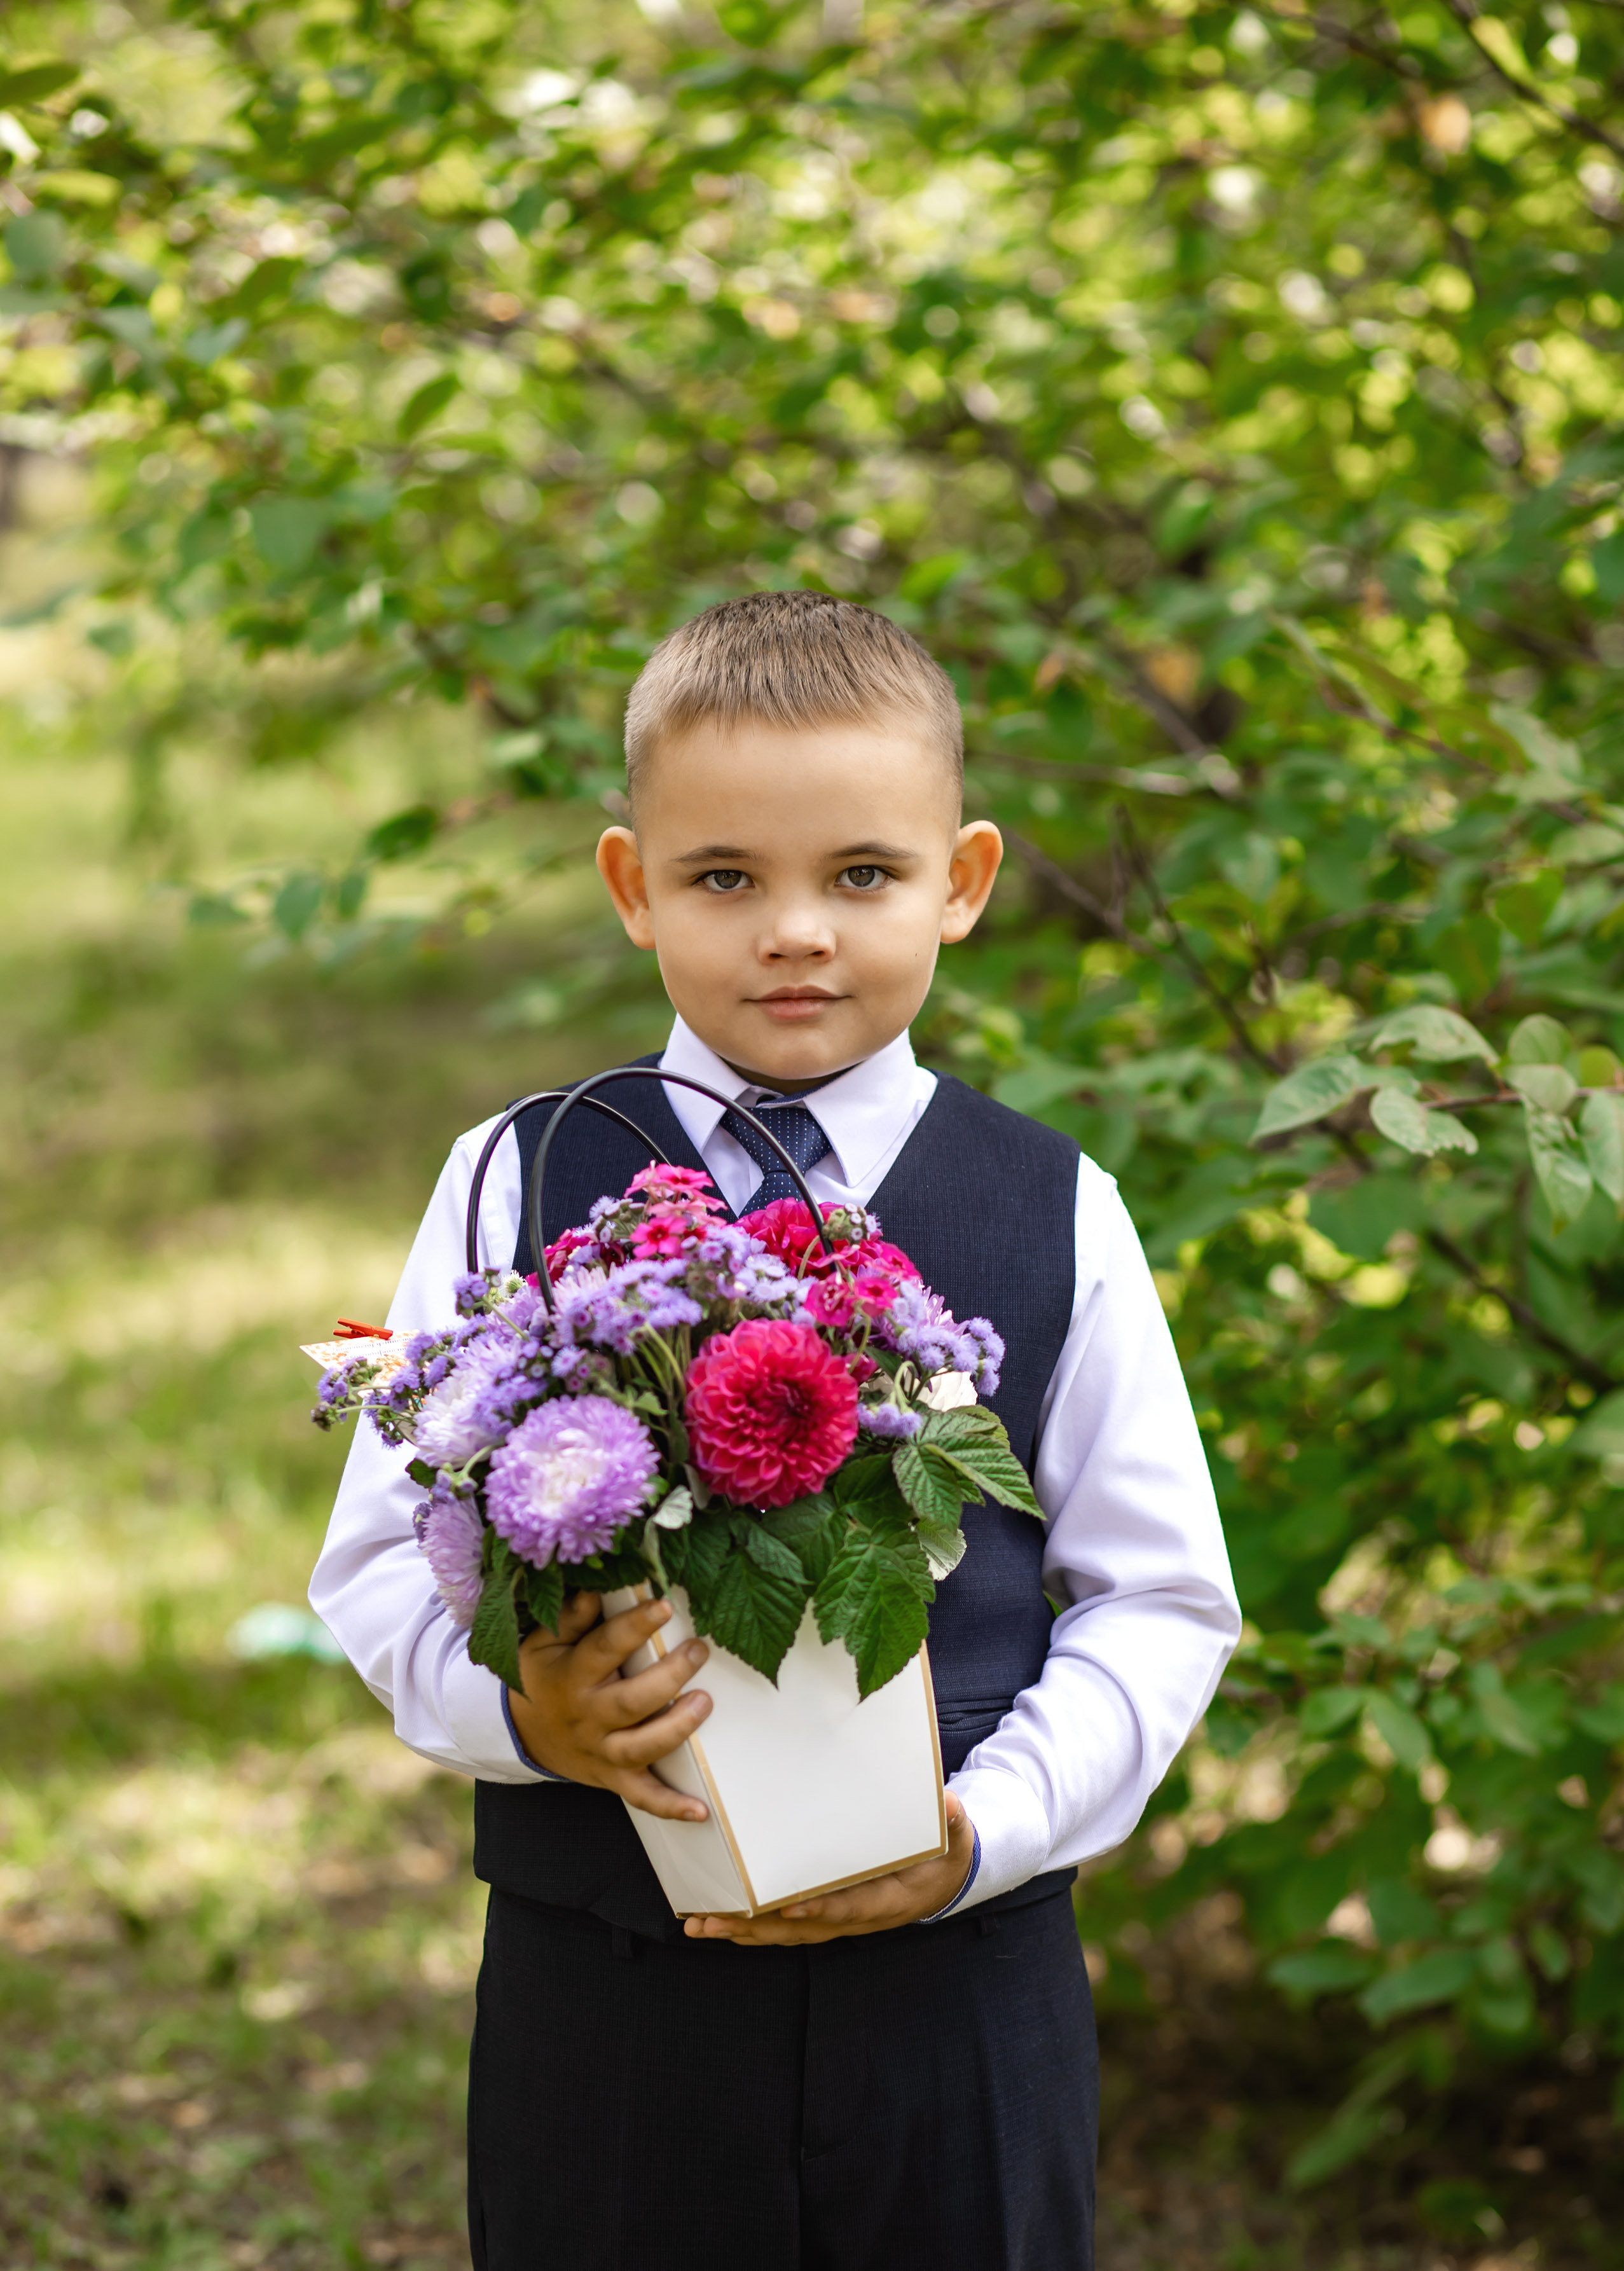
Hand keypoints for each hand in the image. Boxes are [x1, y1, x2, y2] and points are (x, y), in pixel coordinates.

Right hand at [507, 1592, 712, 1821]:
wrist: (518, 1731)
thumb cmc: (542, 1676)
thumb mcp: (543, 1642)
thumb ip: (570, 1618)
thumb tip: (596, 1590)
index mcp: (572, 1676)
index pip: (606, 1648)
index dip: (635, 1626)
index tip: (664, 1605)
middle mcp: (588, 1716)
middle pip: (630, 1702)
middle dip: (668, 1677)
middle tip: (698, 1650)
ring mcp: (600, 1751)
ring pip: (639, 1748)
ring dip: (675, 1730)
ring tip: (704, 1702)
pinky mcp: (611, 1778)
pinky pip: (641, 1797)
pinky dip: (671, 1806)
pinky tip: (700, 1810)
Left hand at [683, 1792, 975, 1945]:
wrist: (943, 1883)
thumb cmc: (944, 1855)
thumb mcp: (955, 1838)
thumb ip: (951, 1822)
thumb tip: (948, 1804)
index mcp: (885, 1901)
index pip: (847, 1906)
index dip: (819, 1909)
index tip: (787, 1907)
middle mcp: (855, 1918)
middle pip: (800, 1929)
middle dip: (757, 1925)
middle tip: (714, 1919)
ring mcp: (837, 1921)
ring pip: (784, 1933)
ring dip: (742, 1930)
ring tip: (701, 1925)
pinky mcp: (824, 1916)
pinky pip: (783, 1929)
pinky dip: (751, 1929)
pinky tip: (720, 1925)